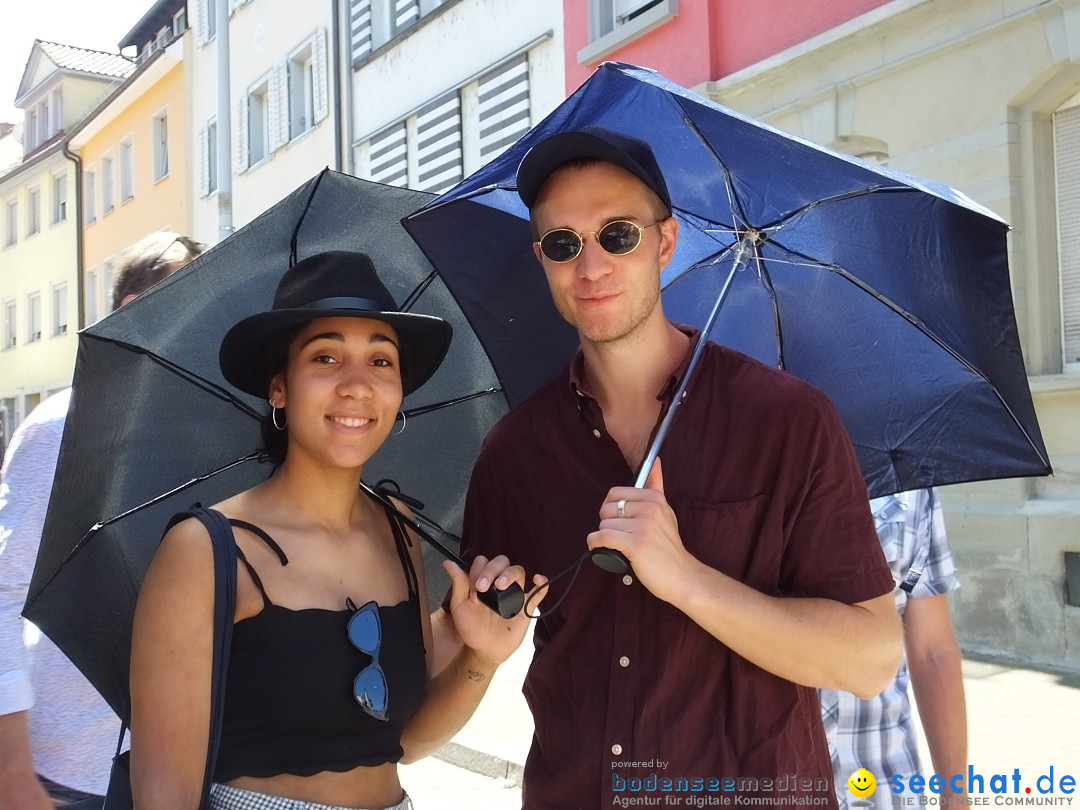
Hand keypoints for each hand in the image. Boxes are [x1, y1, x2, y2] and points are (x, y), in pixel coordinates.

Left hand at [443, 555, 546, 667]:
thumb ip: (458, 584)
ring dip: (510, 574)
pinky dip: (542, 585)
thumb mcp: (460, 606)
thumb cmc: (471, 627)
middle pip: (502, 562)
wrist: (484, 649)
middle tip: (484, 587)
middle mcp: (499, 582)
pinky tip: (538, 580)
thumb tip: (448, 562)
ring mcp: (514, 593)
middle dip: (493, 570)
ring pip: (518, 572)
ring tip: (501, 586)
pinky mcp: (526, 606)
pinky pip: (538, 593)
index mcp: (483, 580)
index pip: (484, 562)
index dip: (479, 570)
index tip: (475, 588)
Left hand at [587, 458, 698, 603]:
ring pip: (604, 525)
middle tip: (619, 536)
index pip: (615, 494)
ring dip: (605, 538)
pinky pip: (602, 537)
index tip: (618, 521)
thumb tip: (655, 461)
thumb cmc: (668, 546)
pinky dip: (595, 544)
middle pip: (607, 509)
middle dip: (607, 523)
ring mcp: (644, 526)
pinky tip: (599, 548)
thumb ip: (656, 486)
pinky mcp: (636, 544)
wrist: (681, 575)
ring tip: (619, 546)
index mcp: (655, 498)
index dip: (611, 509)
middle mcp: (650, 508)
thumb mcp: (665, 511)